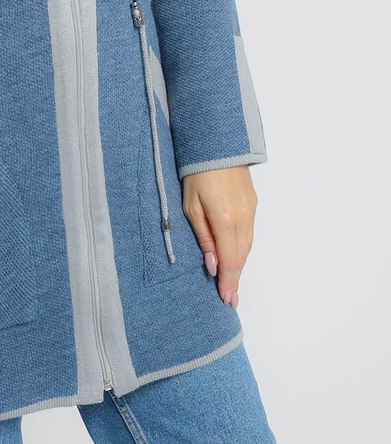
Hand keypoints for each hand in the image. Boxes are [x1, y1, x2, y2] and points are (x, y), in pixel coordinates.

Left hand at [181, 165, 256, 307]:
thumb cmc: (196, 173)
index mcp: (225, 219)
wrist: (217, 144)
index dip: (229, 282)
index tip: (227, 300)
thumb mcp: (191, 206)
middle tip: (230, 299)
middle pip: (241, 257)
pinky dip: (243, 249)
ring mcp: (251, 210)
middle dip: (235, 279)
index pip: (230, 260)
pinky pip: (249, 233)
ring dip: (240, 265)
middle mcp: (243, 217)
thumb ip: (203, 237)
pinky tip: (236, 257)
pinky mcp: (253, 203)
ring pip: (247, 246)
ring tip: (233, 283)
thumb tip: (213, 265)